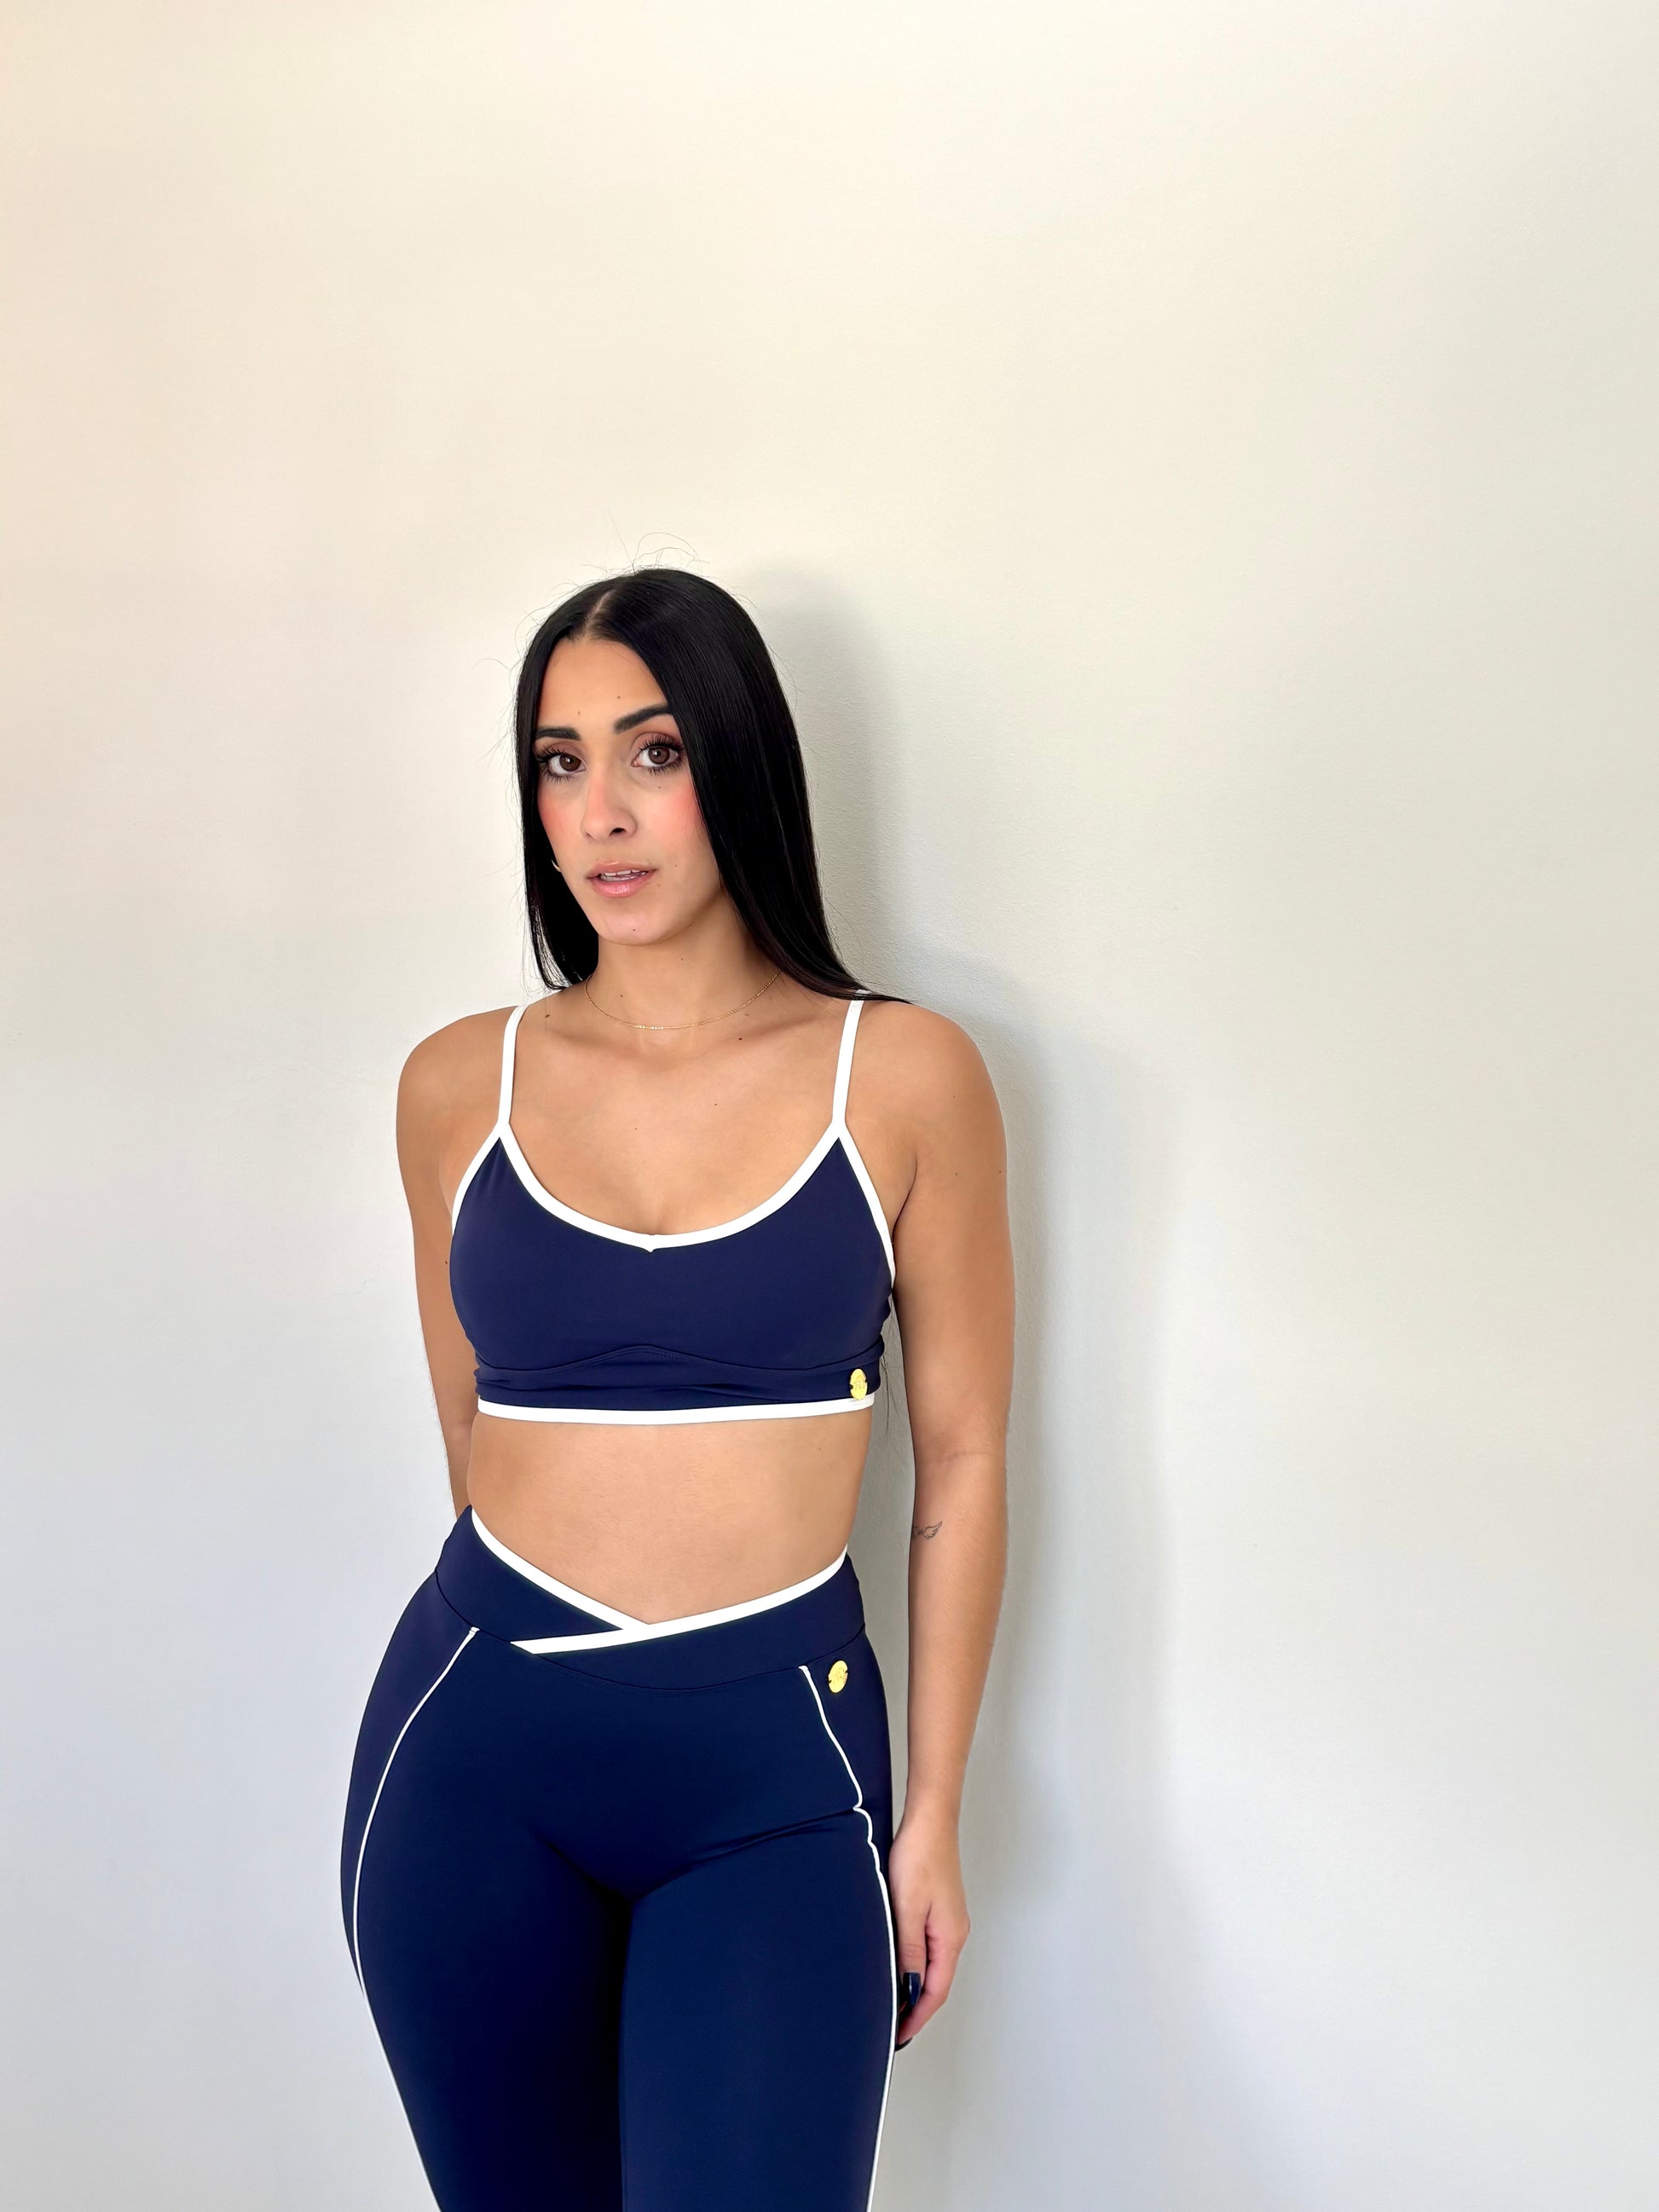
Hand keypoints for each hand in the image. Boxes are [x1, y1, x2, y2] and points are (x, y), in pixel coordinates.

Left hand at [886, 1800, 969, 2047]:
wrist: (930, 1820)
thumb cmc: (920, 1856)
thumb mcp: (908, 1908)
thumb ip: (909, 1950)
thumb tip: (909, 1988)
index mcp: (950, 1937)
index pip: (935, 1991)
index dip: (917, 2017)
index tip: (899, 2035)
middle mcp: (955, 1933)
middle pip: (938, 1982)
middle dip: (917, 2007)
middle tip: (893, 2025)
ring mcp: (949, 1920)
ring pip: (933, 1965)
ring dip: (915, 1986)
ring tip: (893, 2001)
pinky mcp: (940, 1909)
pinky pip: (930, 1947)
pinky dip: (915, 1964)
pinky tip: (899, 1963)